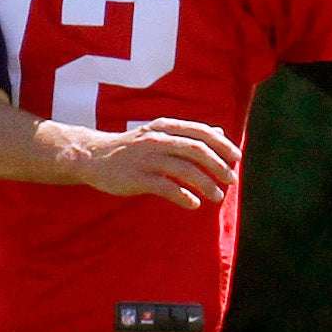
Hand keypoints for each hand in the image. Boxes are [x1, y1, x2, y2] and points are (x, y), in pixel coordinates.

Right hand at [69, 117, 240, 209]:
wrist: (94, 156)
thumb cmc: (132, 148)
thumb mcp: (160, 134)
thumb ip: (189, 134)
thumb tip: (220, 133)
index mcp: (166, 127)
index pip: (201, 132)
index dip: (222, 145)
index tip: (236, 158)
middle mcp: (158, 139)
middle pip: (196, 150)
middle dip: (218, 165)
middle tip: (232, 179)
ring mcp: (147, 158)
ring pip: (184, 169)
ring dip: (205, 184)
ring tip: (217, 196)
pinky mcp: (137, 178)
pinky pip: (166, 188)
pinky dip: (183, 196)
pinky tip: (194, 204)